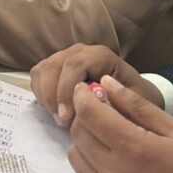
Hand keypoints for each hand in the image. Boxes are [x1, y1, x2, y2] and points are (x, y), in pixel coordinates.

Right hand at [31, 44, 162, 127]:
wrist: (133, 96)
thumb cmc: (134, 101)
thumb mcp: (133, 104)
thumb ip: (113, 103)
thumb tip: (90, 106)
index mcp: (100, 56)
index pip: (74, 66)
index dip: (66, 91)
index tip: (66, 118)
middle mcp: (81, 51)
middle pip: (54, 66)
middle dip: (53, 96)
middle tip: (61, 121)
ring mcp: (66, 55)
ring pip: (43, 69)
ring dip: (45, 95)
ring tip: (59, 117)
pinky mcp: (56, 65)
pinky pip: (38, 74)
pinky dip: (40, 92)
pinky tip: (53, 108)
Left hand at [66, 76, 172, 172]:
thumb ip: (137, 105)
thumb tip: (106, 81)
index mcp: (134, 148)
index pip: (89, 113)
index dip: (82, 95)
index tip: (85, 87)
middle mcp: (114, 171)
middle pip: (79, 132)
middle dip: (84, 114)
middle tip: (99, 107)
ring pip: (75, 154)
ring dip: (84, 137)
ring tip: (105, 132)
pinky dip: (87, 159)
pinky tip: (108, 153)